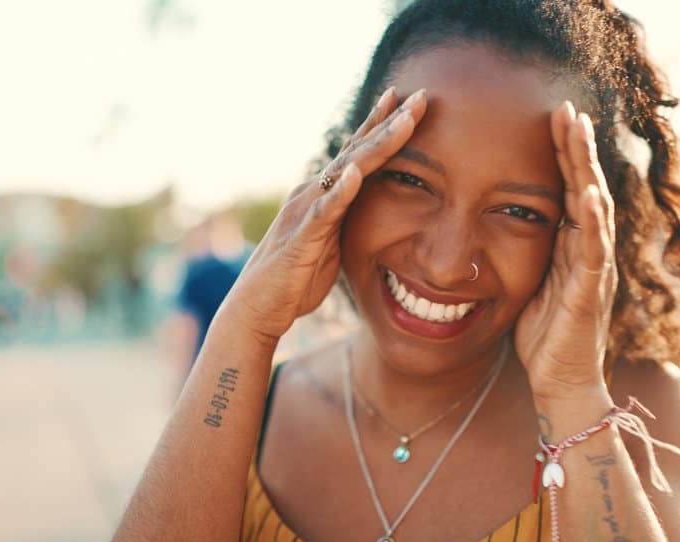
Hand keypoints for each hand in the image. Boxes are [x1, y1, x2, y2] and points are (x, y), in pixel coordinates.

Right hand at [226, 88, 428, 345]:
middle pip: (358, 151)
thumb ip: (348, 221)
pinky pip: (323, 212)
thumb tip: (372, 212)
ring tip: (403, 121)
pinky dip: (339, 192)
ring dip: (376, 146)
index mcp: (323, 194)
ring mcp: (306, 211)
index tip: (408, 99)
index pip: (357, 153)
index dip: (383, 125)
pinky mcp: (302, 237)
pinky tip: (354, 174)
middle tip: (422, 95)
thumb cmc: (295, 279)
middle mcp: (313, 193)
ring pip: (347, 172)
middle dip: (391, 122)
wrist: (258, 308)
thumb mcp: (332, 244)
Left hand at [514, 101, 617, 401]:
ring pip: (595, 208)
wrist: (562, 384)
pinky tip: (586, 193)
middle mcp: (589, 251)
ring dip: (586, 168)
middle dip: (577, 147)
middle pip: (585, 187)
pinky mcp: (591, 293)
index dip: (563, 154)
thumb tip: (499, 220)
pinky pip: (594, 252)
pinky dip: (591, 221)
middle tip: (567, 107)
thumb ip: (526, 251)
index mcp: (571, 246)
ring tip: (579, 131)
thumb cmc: (544, 336)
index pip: (567, 188)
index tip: (552, 116)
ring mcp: (594, 270)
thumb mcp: (528, 282)